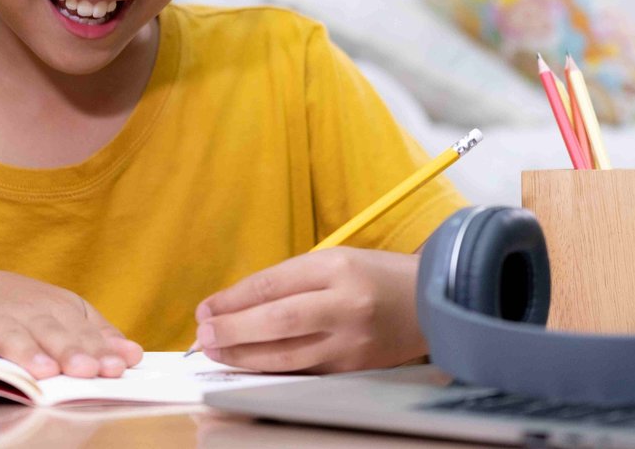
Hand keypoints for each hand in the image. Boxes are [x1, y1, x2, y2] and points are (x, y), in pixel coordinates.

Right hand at [0, 270, 142, 378]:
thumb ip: (98, 337)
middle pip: (53, 333)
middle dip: (70, 351)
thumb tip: (133, 356)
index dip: (99, 351)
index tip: (115, 368)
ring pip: (14, 336)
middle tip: (85, 370)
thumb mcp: (66, 319)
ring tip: (44, 370)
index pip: (84, 332)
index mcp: (61, 310)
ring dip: (28, 352)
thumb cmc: (31, 315)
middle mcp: (31, 312)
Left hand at [193, 248, 424, 372]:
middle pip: (277, 321)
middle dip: (233, 330)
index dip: (234, 300)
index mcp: (337, 268)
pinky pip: (304, 372)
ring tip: (216, 351)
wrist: (431, 301)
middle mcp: (345, 305)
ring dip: (245, 356)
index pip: (273, 285)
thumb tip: (237, 304)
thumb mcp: (334, 261)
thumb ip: (289, 280)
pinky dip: (272, 370)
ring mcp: (351, 342)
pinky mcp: (355, 369)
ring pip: (287, 355)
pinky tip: (250, 366)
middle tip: (203, 335)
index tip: (206, 309)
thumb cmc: (375, 276)